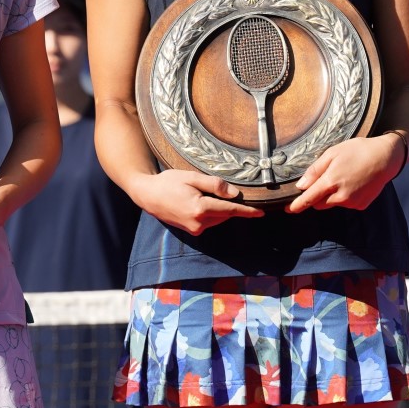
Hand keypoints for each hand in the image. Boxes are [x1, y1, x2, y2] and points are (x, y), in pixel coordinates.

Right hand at [130, 169, 264, 235]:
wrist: (147, 195)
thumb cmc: (168, 182)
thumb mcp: (191, 177)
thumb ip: (214, 185)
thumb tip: (235, 194)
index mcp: (200, 209)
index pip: (230, 210)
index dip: (247, 211)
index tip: (261, 213)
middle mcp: (199, 223)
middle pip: (225, 214)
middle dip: (231, 205)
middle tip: (229, 191)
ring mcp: (194, 229)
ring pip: (217, 218)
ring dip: (220, 208)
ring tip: (207, 193)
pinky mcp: (191, 230)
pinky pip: (209, 221)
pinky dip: (212, 212)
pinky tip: (202, 200)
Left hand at [286, 135, 399, 213]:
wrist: (386, 158)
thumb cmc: (358, 151)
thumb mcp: (332, 153)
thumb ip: (315, 170)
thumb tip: (301, 185)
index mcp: (331, 182)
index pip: (309, 199)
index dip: (297, 205)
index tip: (288, 210)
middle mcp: (341, 196)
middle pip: (319, 204)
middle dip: (316, 196)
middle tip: (325, 180)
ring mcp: (352, 203)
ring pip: (333, 204)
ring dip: (332, 195)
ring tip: (344, 177)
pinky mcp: (361, 205)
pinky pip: (346, 204)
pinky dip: (345, 196)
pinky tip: (354, 183)